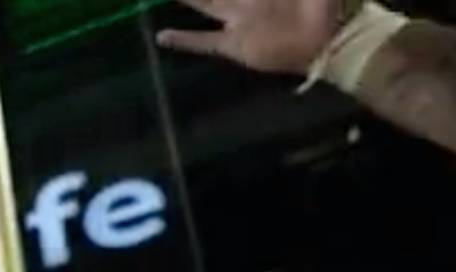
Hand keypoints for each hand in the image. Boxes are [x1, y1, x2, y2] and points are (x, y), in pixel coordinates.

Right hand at [156, 0, 346, 76]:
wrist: (329, 38)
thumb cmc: (321, 4)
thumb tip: (240, 0)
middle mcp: (244, 3)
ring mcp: (237, 23)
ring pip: (206, 5)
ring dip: (188, 0)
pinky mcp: (234, 46)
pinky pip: (204, 42)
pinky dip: (184, 40)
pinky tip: (162, 37)